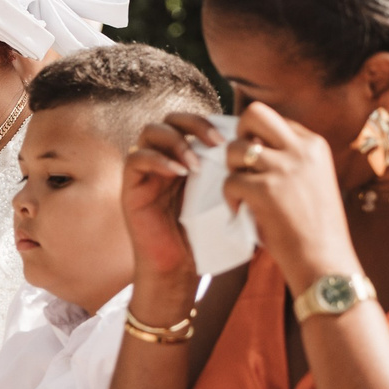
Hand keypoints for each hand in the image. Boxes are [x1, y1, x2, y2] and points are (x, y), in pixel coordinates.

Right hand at [121, 112, 218, 292]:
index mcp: (184, 158)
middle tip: (216, 143)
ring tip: (196, 164)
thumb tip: (258, 146)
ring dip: (176, 141)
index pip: (190, 121)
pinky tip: (178, 173)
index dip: (209, 121)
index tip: (231, 139)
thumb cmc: (204, 238)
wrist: (178, 270)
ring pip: (150, 131)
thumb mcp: (222, 198)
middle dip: (194, 123)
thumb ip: (230, 172)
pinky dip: (157, 159)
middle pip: (170, 118)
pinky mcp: (130, 188)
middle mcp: (162, 159)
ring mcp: (145, 172)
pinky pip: (135, 158)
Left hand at [224, 101, 363, 288]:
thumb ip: (290, 162)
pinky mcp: (266, 190)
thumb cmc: (316, 229)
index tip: (260, 166)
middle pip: (255, 113)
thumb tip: (252, 148)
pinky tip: (239, 210)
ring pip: (236, 148)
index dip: (260, 140)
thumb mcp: (312, 182)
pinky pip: (230, 181)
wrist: (325, 262)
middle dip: (240, 134)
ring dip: (231, 170)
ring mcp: (284, 168)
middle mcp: (301, 149)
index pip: (276, 121)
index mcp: (314, 145)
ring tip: (241, 191)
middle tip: (240, 163)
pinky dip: (229, 197)